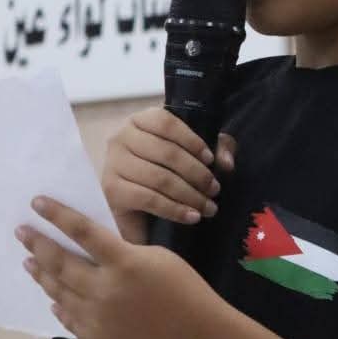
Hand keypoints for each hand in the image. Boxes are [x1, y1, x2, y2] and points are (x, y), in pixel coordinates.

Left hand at [16, 196, 217, 338]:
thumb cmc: (186, 290)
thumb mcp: (158, 257)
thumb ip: (122, 251)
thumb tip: (93, 245)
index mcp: (124, 263)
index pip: (82, 232)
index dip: (57, 215)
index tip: (37, 202)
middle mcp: (105, 290)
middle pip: (61, 262)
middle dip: (38, 244)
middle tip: (21, 232)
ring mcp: (98, 318)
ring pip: (59, 291)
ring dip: (41, 273)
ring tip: (28, 260)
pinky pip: (69, 318)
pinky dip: (58, 303)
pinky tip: (51, 295)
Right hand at [102, 109, 236, 244]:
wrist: (139, 214)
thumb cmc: (167, 175)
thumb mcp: (196, 156)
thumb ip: (218, 149)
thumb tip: (226, 163)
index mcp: (139, 121)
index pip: (166, 122)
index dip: (192, 141)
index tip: (211, 160)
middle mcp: (120, 138)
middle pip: (167, 152)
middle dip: (197, 174)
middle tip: (215, 190)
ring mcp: (112, 164)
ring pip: (160, 178)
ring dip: (190, 195)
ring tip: (208, 207)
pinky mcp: (112, 190)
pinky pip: (149, 199)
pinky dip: (174, 209)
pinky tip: (191, 217)